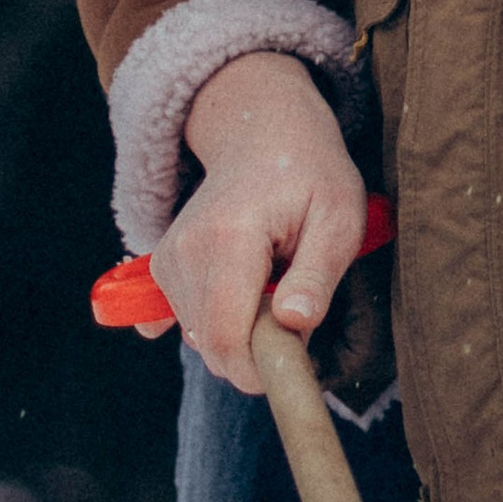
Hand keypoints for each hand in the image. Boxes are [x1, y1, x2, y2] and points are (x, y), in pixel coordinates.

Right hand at [144, 51, 369, 394]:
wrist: (261, 132)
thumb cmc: (309, 173)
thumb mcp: (338, 217)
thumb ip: (317, 274)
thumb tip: (294, 323)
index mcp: (229, 238)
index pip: (225, 337)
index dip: (260, 369)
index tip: (297, 360)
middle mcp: (185, 251)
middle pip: (210, 345)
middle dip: (256, 352)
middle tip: (294, 311)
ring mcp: (168, 259)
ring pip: (201, 339)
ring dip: (243, 333)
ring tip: (273, 285)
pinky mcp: (164, 266)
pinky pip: (189, 323)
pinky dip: (221, 323)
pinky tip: (242, 296)